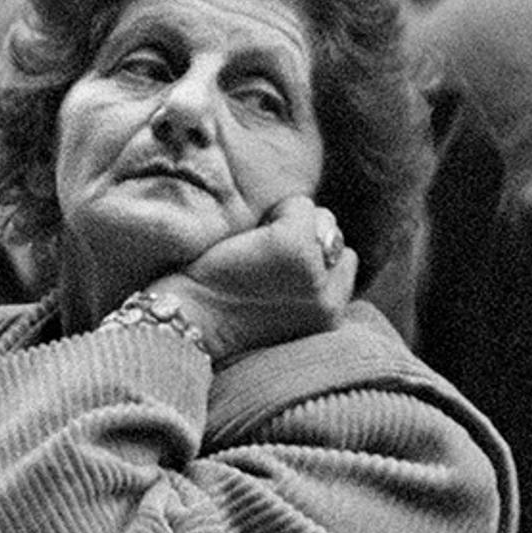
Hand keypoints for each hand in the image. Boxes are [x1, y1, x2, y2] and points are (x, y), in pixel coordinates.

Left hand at [149, 195, 355, 359]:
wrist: (186, 326)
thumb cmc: (215, 319)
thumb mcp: (274, 313)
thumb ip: (304, 287)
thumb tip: (319, 237)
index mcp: (328, 322)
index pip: (345, 264)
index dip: (312, 255)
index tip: (277, 264)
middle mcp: (330, 302)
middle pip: (337, 240)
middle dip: (307, 236)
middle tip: (264, 254)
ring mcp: (316, 274)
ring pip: (322, 220)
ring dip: (290, 222)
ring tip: (256, 247)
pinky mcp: (295, 248)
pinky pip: (299, 206)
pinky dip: (273, 211)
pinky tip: (248, 237)